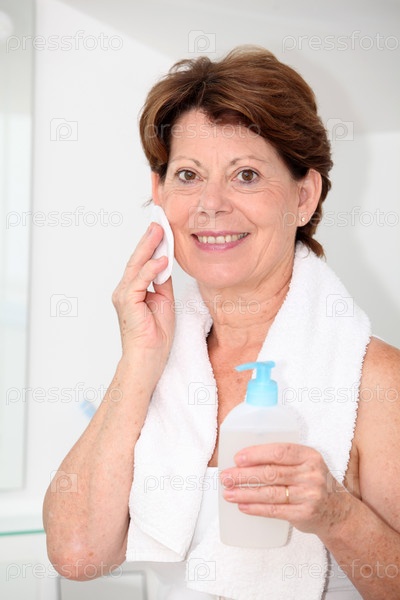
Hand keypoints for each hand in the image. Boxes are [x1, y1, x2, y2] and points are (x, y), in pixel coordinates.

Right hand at [112, 222, 174, 364]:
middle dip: (149, 238)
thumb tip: (166, 264)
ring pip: (137, 266)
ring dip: (149, 247)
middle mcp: (125, 290)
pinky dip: (151, 269)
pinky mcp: (127, 303)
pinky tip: (162, 259)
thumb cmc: (155, 338)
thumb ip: (162, 283)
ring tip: (160, 231)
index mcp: (133, 290)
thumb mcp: (164, 303)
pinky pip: (139, 281)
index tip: (163, 228)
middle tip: (160, 220)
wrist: (147, 361)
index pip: (143, 262)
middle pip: (138, 259)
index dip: (152, 244)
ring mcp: (124, 296)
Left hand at [220, 443, 349, 535]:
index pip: (280, 451)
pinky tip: (242, 506)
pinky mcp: (304, 514)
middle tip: (226, 476)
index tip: (238, 458)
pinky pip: (275, 510)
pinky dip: (256, 508)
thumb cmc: (312, 482)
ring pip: (270, 493)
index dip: (257, 454)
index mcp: (309, 456)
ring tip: (228, 493)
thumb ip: (283, 459)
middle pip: (271, 473)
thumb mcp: (306, 464)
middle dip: (244, 475)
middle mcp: (311, 474)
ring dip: (245, 493)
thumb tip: (244, 459)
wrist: (337, 511)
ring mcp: (309, 495)